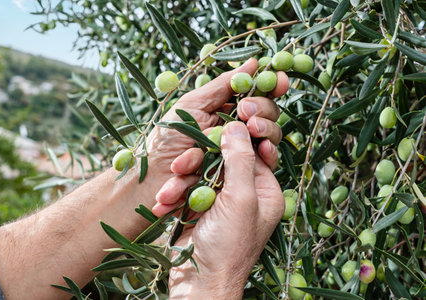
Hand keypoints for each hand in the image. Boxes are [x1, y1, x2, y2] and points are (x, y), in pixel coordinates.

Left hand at [140, 58, 286, 202]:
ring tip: (250, 128)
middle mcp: (236, 129)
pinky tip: (264, 149)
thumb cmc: (166, 141)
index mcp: (224, 109)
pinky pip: (266, 164)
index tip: (280, 80)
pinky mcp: (242, 175)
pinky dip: (268, 154)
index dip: (271, 86)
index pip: (256, 95)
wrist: (154, 181)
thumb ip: (221, 85)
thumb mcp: (191, 106)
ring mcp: (241, 152)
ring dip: (265, 129)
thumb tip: (253, 61)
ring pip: (271, 137)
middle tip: (247, 112)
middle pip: (268, 114)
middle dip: (264, 109)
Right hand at [153, 122, 284, 298]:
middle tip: (180, 166)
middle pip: (221, 159)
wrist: (198, 282)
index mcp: (264, 190)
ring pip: (199, 172)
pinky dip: (173, 195)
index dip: (240, 137)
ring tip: (168, 195)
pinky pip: (186, 188)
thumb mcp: (240, 199)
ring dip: (180, 182)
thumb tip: (237, 125)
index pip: (255, 152)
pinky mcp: (198, 207)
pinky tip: (163, 205)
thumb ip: (240, 160)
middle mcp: (244, 192)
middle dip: (198, 163)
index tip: (224, 123)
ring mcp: (219, 199)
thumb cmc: (228, 245)